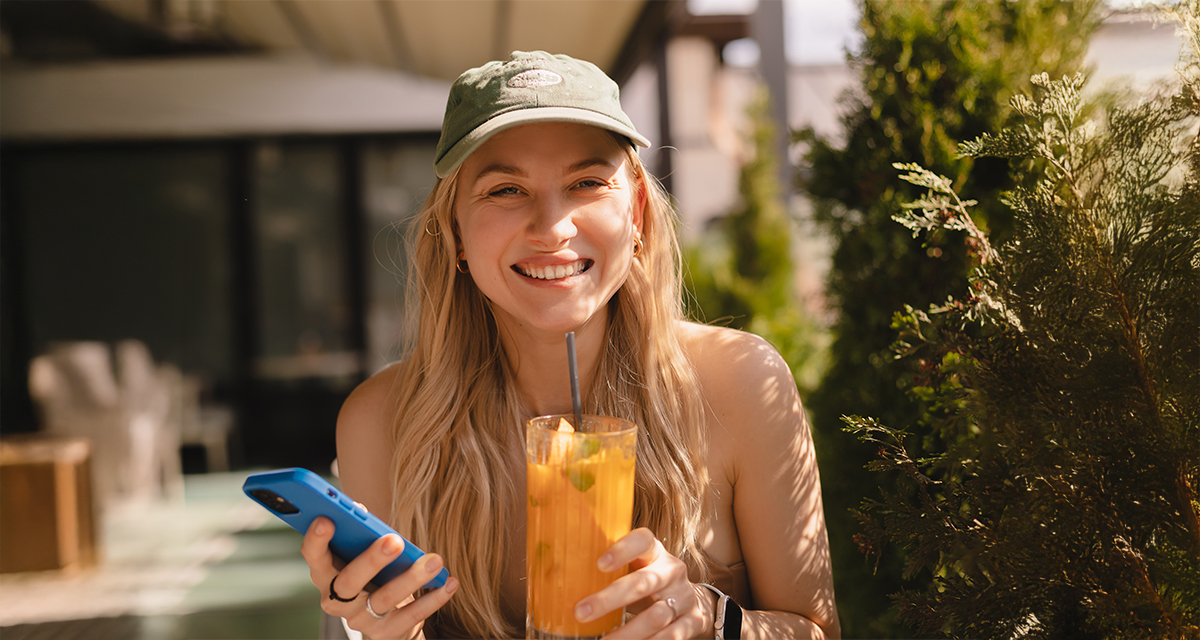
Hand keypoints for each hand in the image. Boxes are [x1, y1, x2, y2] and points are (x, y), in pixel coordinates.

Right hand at [301, 517, 458, 639]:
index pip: (314, 557)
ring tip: (435, 560)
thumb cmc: (373, 573)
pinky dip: (433, 599)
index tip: (326, 519)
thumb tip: (360, 510)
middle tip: (395, 540)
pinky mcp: (385, 633)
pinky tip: (449, 583)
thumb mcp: (362, 554)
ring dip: (412, 578)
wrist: (387, 619)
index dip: (316, 540)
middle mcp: (337, 600)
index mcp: (327, 574)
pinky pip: (410, 617)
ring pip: (385, 599)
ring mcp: (361, 619)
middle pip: (350, 581)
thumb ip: (360, 534)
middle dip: (372, 559)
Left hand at [572, 528, 712, 639]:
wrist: (692, 600)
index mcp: (655, 552)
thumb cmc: (648, 581)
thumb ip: (610, 569)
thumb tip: (555, 576)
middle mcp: (672, 571)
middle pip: (643, 582)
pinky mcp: (692, 621)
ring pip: (656, 616)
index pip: (643, 540)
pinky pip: (671, 637)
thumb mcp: (636, 568)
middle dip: (610, 599)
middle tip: (581, 612)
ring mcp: (684, 597)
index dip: (623, 550)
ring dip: (627, 633)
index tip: (598, 565)